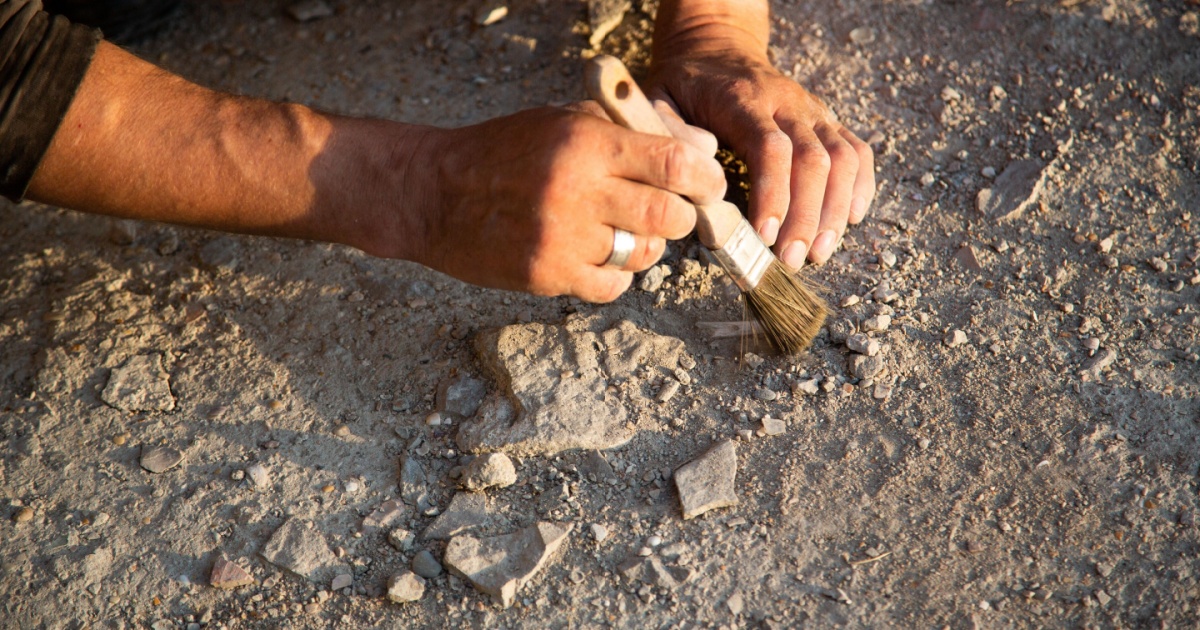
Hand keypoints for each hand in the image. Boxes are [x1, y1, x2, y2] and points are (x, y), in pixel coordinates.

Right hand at [406, 106, 726, 302]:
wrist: (433, 193)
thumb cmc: (502, 151)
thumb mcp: (562, 121)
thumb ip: (626, 133)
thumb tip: (699, 155)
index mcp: (585, 145)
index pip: (675, 165)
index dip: (705, 179)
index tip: (710, 185)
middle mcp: (578, 192)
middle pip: (670, 217)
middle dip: (681, 216)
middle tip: (671, 212)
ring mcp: (563, 239)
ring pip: (645, 255)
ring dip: (645, 246)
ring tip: (620, 230)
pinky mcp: (547, 276)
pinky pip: (614, 286)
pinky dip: (616, 274)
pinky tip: (597, 255)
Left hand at [648, 5, 874, 268]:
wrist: (717, 47)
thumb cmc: (684, 85)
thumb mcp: (658, 98)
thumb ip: (670, 133)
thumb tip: (698, 170)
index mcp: (743, 99)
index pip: (771, 148)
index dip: (773, 194)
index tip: (764, 236)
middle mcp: (786, 102)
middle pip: (814, 160)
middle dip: (806, 216)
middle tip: (791, 260)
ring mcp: (812, 111)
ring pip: (843, 158)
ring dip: (836, 210)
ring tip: (819, 253)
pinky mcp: (827, 120)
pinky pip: (857, 152)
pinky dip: (860, 187)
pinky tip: (851, 221)